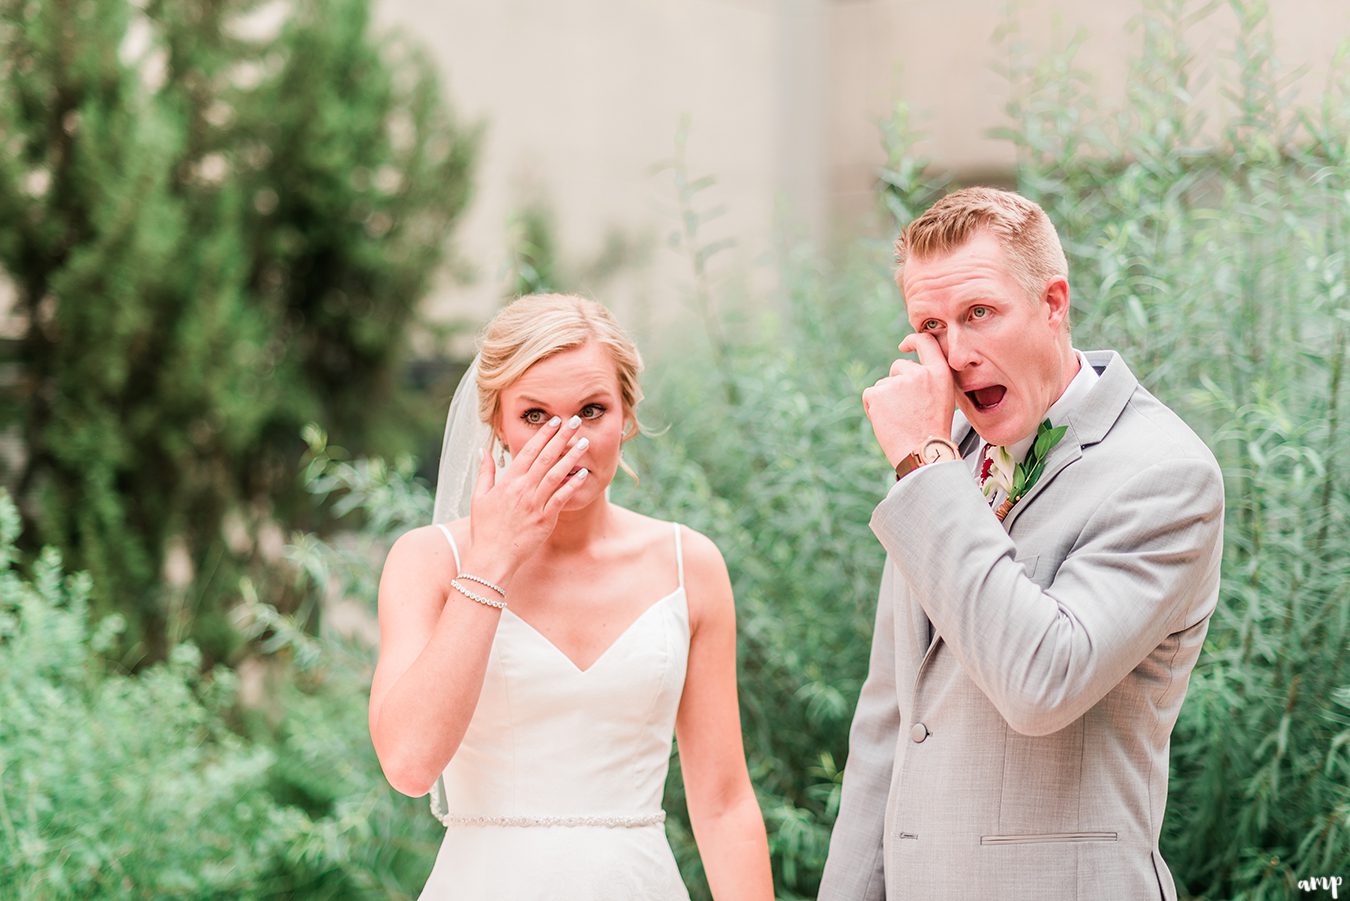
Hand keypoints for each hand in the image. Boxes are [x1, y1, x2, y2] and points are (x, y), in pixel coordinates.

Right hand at [466, 416, 591, 576]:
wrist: (491, 557)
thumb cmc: (485, 528)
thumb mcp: (479, 497)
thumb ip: (485, 472)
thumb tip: (483, 451)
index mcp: (508, 482)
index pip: (528, 451)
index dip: (543, 435)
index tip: (554, 421)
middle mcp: (523, 489)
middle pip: (545, 457)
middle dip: (561, 437)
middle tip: (575, 421)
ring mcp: (535, 504)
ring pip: (556, 474)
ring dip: (571, 457)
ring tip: (584, 442)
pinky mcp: (545, 519)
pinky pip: (561, 498)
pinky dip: (572, 485)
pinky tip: (583, 473)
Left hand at [862, 331, 955, 466]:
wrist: (923, 452)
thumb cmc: (933, 431)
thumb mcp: (943, 398)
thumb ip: (928, 380)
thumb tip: (907, 369)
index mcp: (939, 373)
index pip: (926, 342)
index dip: (912, 340)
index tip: (904, 345)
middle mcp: (918, 372)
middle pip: (898, 368)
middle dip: (897, 384)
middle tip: (907, 411)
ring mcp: (897, 382)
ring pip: (883, 384)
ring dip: (886, 399)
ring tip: (899, 420)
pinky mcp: (878, 393)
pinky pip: (870, 394)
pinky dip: (873, 407)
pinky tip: (886, 422)